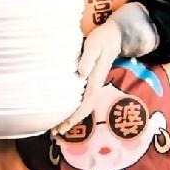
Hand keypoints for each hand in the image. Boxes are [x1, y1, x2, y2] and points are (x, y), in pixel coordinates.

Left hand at [55, 17, 122, 134]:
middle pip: (84, 110)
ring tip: (57, 128)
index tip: (65, 125)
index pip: (86, 104)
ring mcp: (92, 85)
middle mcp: (95, 86)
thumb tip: (80, 74)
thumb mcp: (94, 46)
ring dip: (70, 118)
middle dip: (71, 122)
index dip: (76, 116)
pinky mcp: (89, 81)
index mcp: (95, 81)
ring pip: (82, 106)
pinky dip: (72, 108)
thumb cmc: (102, 40)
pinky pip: (81, 99)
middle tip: (56, 132)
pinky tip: (63, 111)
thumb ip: (88, 59)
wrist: (113, 37)